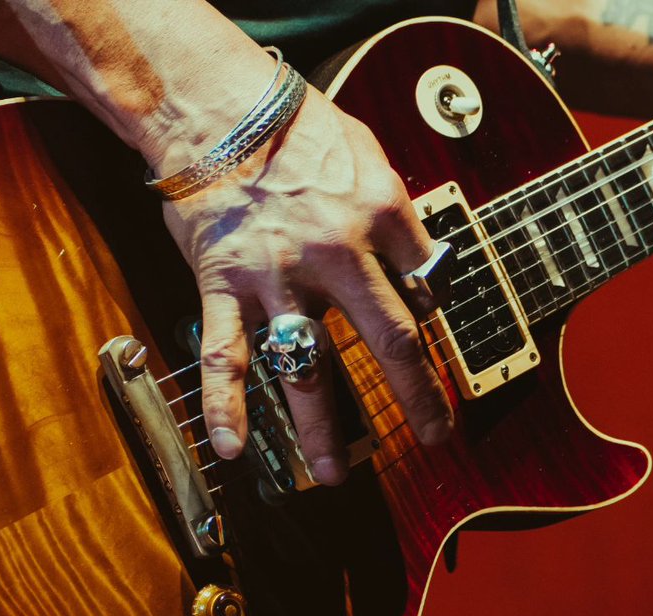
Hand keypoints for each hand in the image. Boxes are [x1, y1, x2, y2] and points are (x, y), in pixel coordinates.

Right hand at [161, 87, 452, 485]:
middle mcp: (337, 253)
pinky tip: (231, 446)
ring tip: (335, 472)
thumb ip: (397, 208)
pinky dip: (225, 404)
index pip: (426, 287)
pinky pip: (226, 355)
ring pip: (307, 366)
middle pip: (390, 340)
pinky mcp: (225, 286)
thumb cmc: (295, 125)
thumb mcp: (369, 149)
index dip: (436, 324)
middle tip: (433, 435)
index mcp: (380, 213)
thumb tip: (422, 261)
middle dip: (418, 397)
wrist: (216, 107)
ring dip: (323, 427)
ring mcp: (278, 276)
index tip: (435, 351)